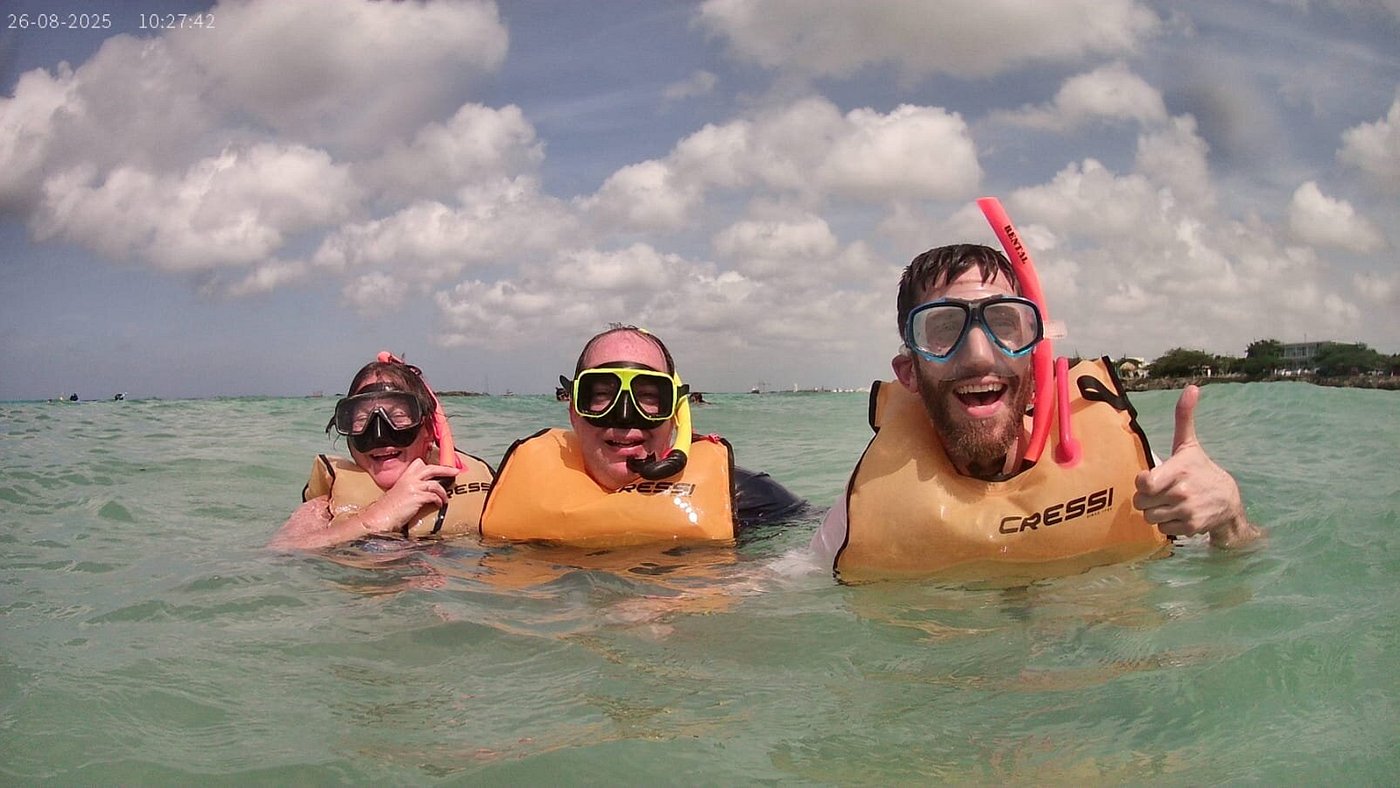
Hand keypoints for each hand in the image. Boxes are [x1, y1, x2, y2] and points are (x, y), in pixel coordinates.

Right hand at [358, 459, 459, 534]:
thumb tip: (422, 490)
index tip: (440, 468)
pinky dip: (439, 500)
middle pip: (431, 468)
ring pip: (435, 484)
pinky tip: (439, 505)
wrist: (380, 516)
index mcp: (404, 477)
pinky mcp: (417, 498)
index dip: (431, 465)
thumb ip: (410, 488)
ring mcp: (413, 488)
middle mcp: (409, 479)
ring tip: (445, 498)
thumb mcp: (399, 492)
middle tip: (455, 472)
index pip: (419, 464)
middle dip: (445, 469)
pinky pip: (433, 496)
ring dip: (443, 491)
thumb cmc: (388, 508)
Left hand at [1133, 386, 1259, 546]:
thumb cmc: (1200, 469)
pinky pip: (1162, 529)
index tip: (1150, 479)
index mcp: (1178, 470)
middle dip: (1147, 498)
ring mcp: (1187, 511)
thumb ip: (1184, 417)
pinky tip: (1177, 514)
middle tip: (1160, 492)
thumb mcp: (1189, 444)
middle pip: (1141, 502)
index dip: (1142, 483)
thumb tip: (1192, 388)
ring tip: (1168, 502)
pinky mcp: (1190, 527)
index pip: (1143, 483)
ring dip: (1155, 511)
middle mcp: (1182, 492)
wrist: (1228, 499)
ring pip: (1149, 517)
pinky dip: (1166, 524)